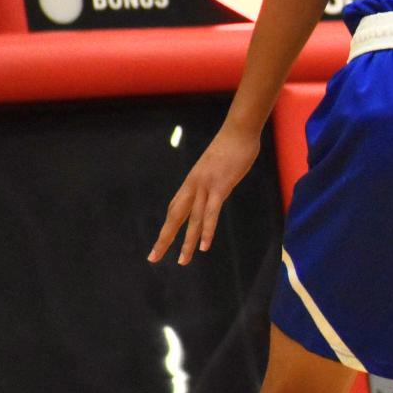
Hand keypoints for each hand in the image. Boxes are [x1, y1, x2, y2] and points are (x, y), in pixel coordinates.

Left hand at [149, 125, 259, 265]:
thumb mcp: (218, 166)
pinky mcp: (220, 186)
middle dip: (164, 239)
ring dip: (187, 242)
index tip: (161, 243)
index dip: (168, 226)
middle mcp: (193, 185)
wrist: (238, 131)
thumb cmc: (232, 146)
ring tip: (182, 261)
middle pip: (174, 216)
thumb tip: (218, 187)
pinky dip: (207, 230)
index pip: (175, 208)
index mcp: (192, 181)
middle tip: (153, 258)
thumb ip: (215, 179)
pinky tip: (203, 246)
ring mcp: (205, 186)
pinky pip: (211, 212)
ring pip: (192, 219)